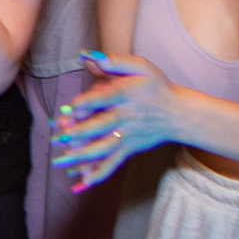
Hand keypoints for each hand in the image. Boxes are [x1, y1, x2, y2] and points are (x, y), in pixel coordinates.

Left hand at [49, 49, 182, 189]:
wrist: (178, 113)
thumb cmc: (155, 86)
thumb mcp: (140, 67)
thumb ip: (112, 61)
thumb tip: (85, 55)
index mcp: (127, 94)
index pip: (106, 98)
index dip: (88, 102)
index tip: (70, 107)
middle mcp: (127, 117)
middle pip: (103, 126)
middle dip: (81, 133)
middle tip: (61, 138)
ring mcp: (128, 136)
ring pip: (104, 148)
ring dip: (82, 156)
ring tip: (61, 161)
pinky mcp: (129, 149)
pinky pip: (112, 163)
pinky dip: (97, 174)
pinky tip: (80, 184)